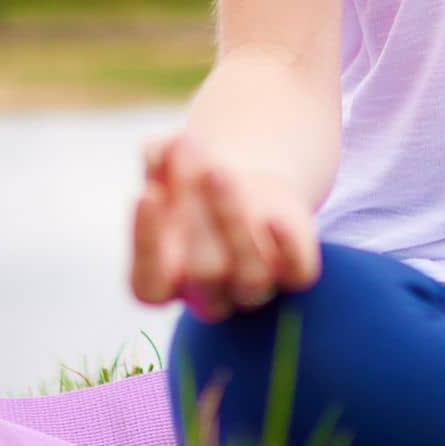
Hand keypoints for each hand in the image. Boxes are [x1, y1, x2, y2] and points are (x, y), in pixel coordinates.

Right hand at [130, 130, 320, 320]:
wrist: (247, 186)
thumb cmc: (193, 184)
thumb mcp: (171, 168)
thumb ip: (159, 159)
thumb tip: (160, 149)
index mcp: (165, 285)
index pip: (149, 288)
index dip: (147, 245)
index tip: (146, 192)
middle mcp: (209, 296)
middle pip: (204, 272)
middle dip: (198, 214)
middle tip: (194, 160)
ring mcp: (254, 287)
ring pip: (251, 275)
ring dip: (234, 220)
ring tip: (220, 170)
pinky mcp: (294, 272)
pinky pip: (298, 274)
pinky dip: (288, 247)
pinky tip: (276, 214)